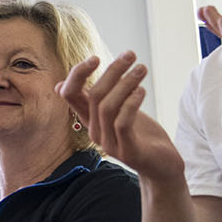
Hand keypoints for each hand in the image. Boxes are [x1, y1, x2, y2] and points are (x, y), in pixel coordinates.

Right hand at [60, 50, 183, 183]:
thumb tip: (59, 84)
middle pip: (93, 95)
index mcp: (89, 119)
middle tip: (130, 55)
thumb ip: (98, 98)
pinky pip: (122, 123)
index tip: (95, 58)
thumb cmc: (141, 135)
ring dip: (126, 83)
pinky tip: (143, 91)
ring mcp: (109, 143)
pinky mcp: (127, 151)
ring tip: (141, 69)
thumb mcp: (118, 112)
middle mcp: (94, 131)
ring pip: (107, 107)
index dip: (77, 74)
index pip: (69, 94)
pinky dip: (131, 103)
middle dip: (112, 71)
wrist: (162, 166)